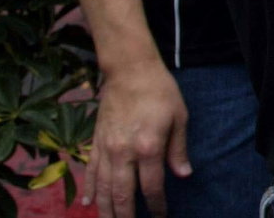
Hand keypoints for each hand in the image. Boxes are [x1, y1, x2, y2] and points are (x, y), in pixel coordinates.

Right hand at [82, 58, 189, 217]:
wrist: (130, 71)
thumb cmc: (160, 92)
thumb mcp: (179, 117)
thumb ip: (178, 149)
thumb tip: (183, 175)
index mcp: (149, 147)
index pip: (152, 187)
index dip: (157, 205)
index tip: (161, 216)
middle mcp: (124, 153)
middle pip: (122, 195)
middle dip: (127, 217)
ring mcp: (106, 149)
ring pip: (103, 189)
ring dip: (106, 210)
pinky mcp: (95, 143)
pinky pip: (91, 173)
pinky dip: (90, 190)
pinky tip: (90, 203)